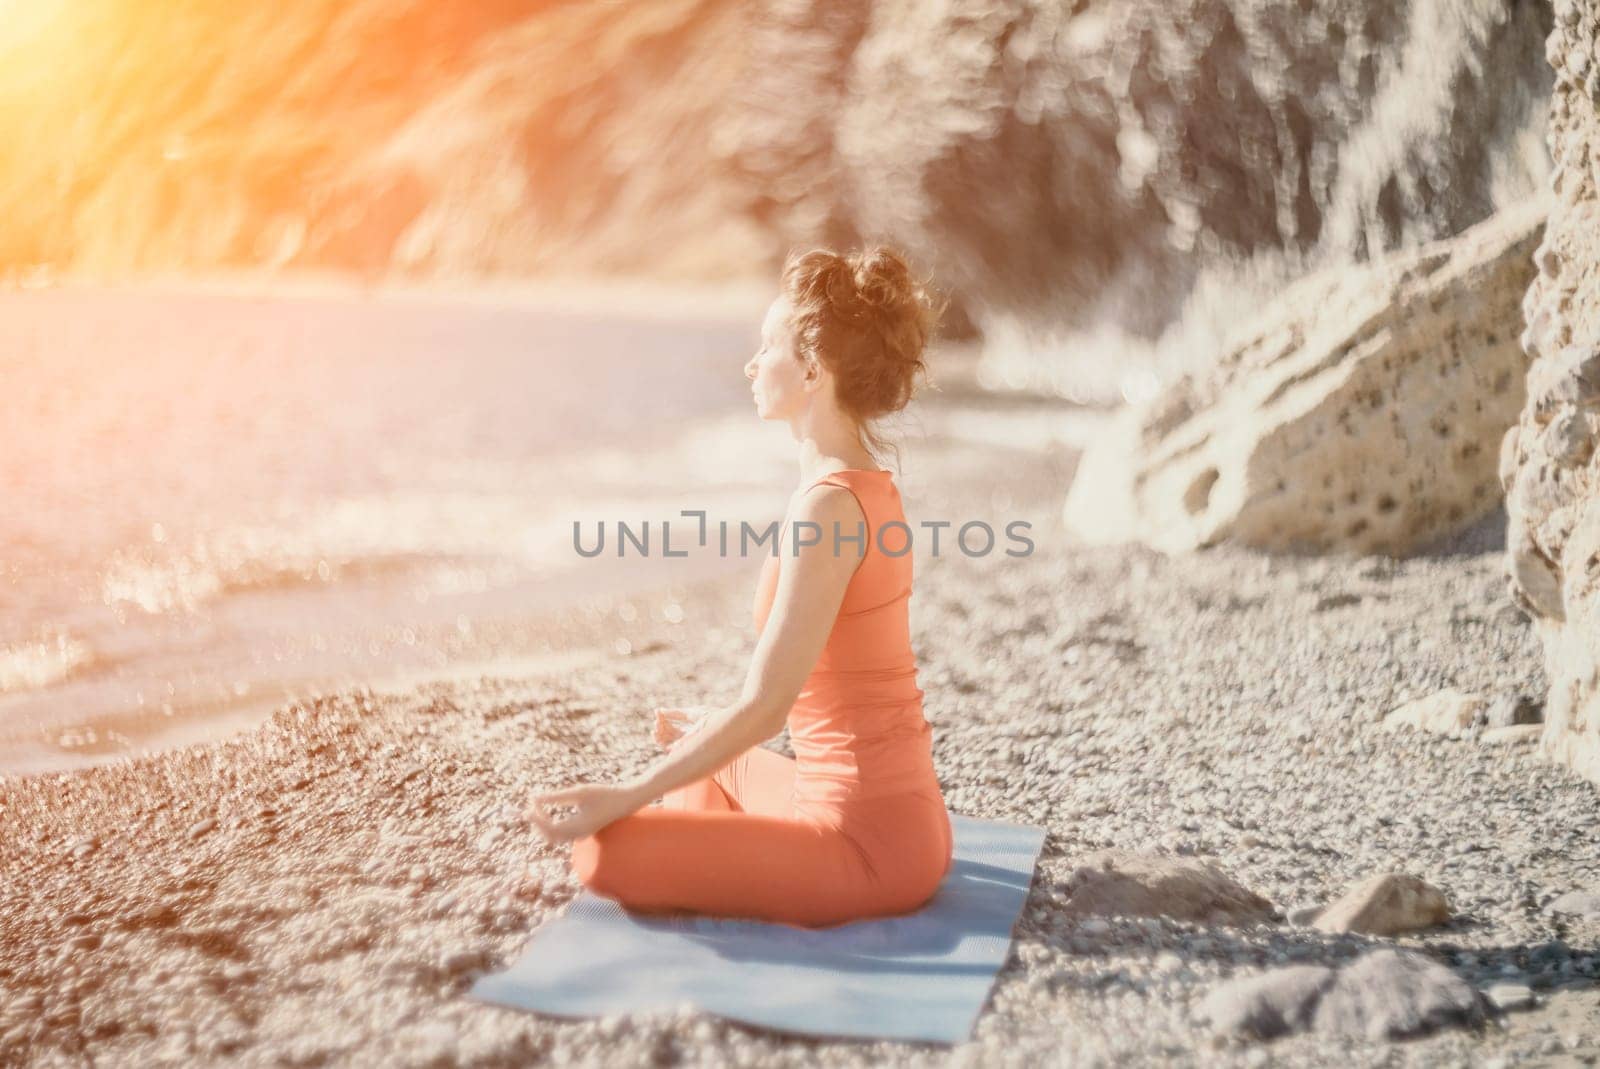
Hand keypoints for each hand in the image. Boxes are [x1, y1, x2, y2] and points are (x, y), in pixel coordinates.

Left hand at [526, 781, 646, 842]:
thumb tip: (534, 798)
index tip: (529, 804)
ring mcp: (580, 835)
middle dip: (538, 823)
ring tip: (537, 808)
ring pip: (554, 837)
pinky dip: (551, 825)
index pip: (549, 829)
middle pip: (549, 836)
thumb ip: (557, 797)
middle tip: (530, 806)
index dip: (536, 818)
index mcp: (577, 827)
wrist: (625, 801)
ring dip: (543, 825)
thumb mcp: (580, 792)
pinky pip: (561, 834)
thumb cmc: (604, 794)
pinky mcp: (582, 832)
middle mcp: (578, 835)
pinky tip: (548, 813)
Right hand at [653, 705, 712, 749]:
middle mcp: (688, 740)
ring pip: (667, 743)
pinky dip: (660, 742)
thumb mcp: (692, 713)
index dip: (664, 719)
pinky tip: (655, 732)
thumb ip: (676, 713)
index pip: (673, 728)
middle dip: (660, 726)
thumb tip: (660, 710)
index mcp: (691, 730)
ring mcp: (686, 746)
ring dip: (658, 734)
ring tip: (655, 724)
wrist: (721, 725)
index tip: (657, 711)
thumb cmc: (711, 718)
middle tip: (656, 718)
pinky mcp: (685, 751)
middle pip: (669, 735)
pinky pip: (668, 749)